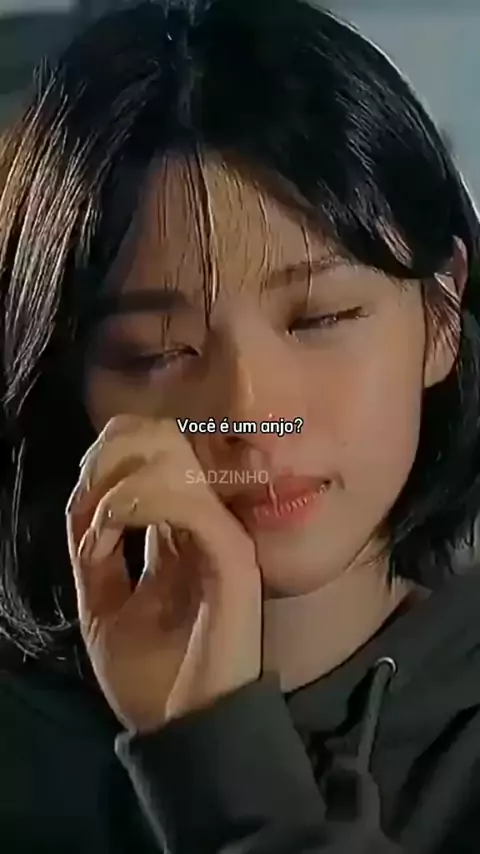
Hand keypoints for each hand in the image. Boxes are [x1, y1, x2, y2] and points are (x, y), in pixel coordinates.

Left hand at [66, 415, 261, 732]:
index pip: (154, 455)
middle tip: (86, 501)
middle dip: (109, 454)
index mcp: (180, 532)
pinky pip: (186, 499)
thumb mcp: (104, 605)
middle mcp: (206, 522)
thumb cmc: (153, 674)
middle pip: (165, 437)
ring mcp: (221, 534)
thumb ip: (99, 553)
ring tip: (99, 520)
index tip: (80, 509)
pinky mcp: (231, 556)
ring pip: (175, 453)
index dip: (105, 461)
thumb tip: (88, 505)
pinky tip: (112, 527)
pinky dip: (137, 500)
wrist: (184, 731)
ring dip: (118, 476)